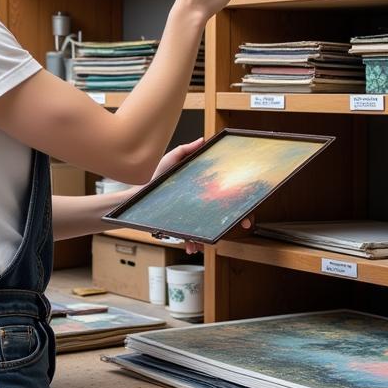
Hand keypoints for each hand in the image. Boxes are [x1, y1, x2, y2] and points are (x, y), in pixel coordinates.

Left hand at [150, 140, 253, 254]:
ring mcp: (191, 217)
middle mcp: (200, 205)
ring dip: (212, 237)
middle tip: (244, 224)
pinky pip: (191, 238)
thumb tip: (203, 140)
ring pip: (208, 230)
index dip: (241, 202)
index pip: (225, 196)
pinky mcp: (181, 226)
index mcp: (201, 190)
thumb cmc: (155, 178)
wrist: (138, 196)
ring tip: (208, 239)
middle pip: (223, 215)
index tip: (249, 208)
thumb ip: (186, 150)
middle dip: (234, 221)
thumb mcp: (172, 160)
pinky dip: (193, 243)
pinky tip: (191, 247)